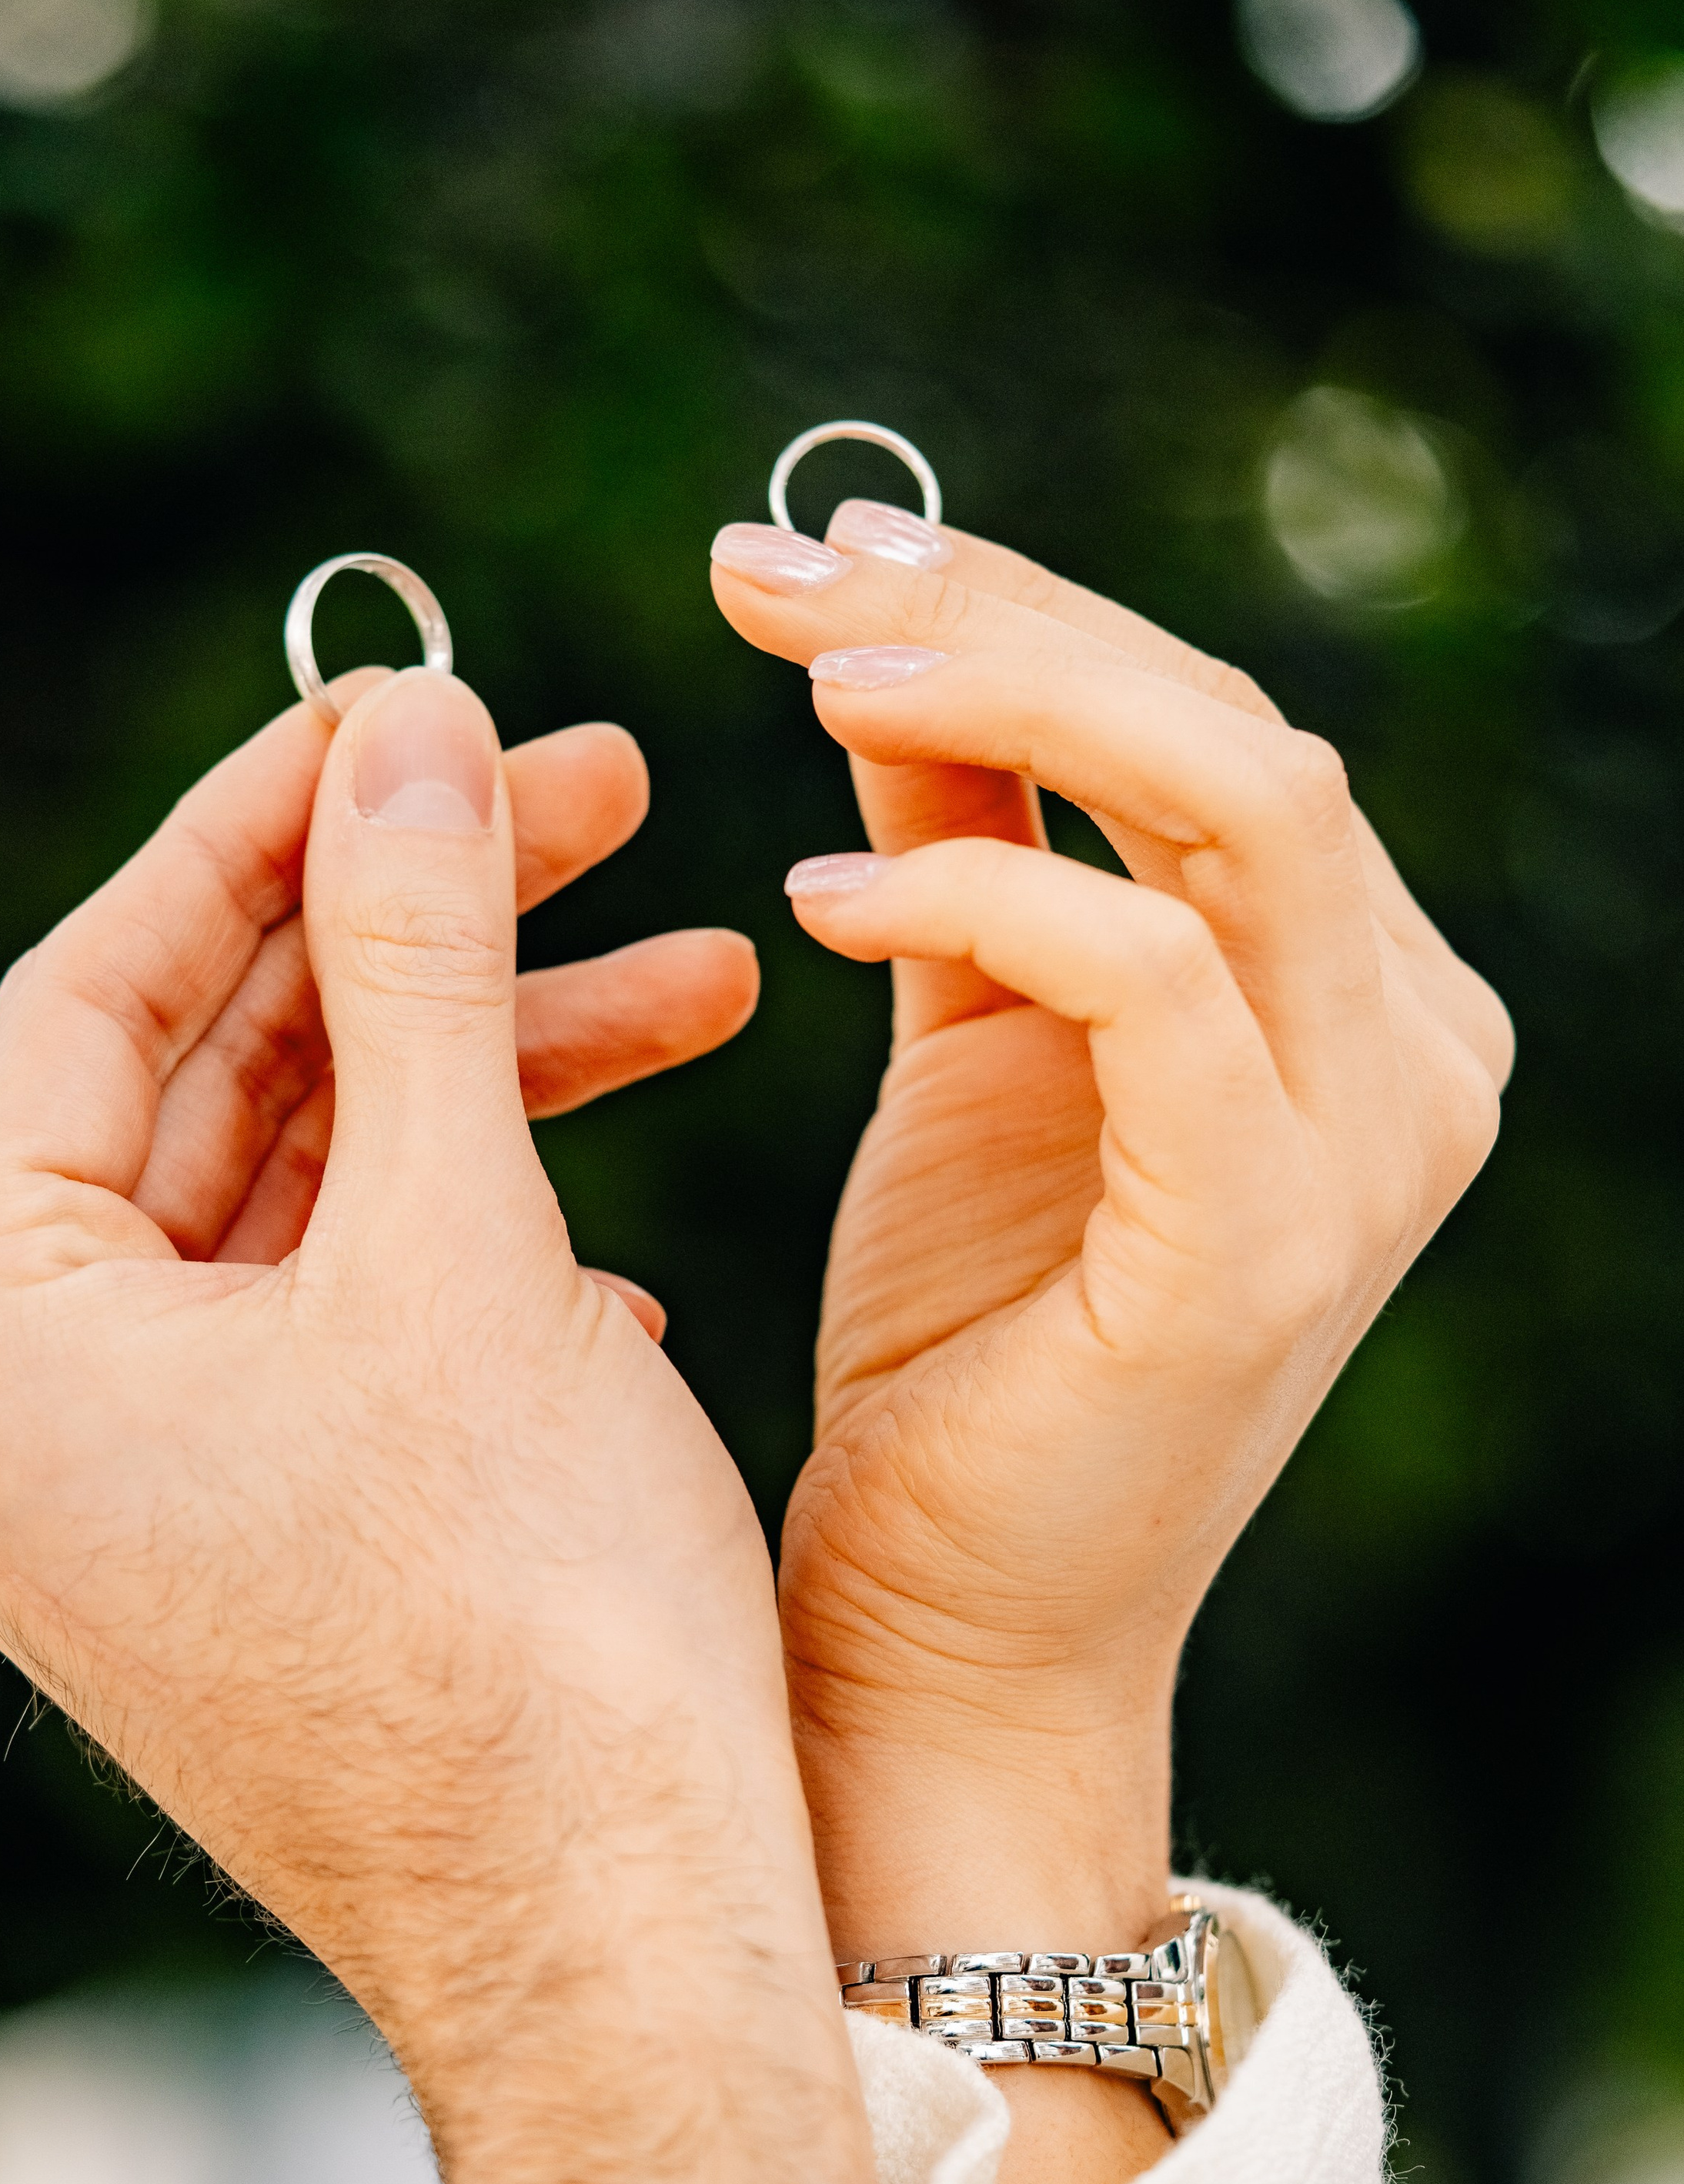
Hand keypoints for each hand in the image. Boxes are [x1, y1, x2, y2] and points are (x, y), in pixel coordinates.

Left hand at [0, 666, 930, 2183]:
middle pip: (216, 1092)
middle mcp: (19, 1436)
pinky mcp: (249, 1569)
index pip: (103, 992)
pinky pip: (337, 1346)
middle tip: (600, 796)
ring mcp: (133, 1514)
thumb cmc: (530, 1622)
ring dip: (490, 1090)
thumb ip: (418, 959)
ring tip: (700, 987)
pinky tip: (613, 1260)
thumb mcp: (462, 1239)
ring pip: (301, 1217)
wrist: (625, 1955)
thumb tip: (412, 731)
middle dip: (419, 939)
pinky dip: (472, 1257)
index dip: (270, 822)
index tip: (419, 706)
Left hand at [708, 509, 1509, 2183]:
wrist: (951, 1634)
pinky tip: (814, 903)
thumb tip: (886, 638)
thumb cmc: (957, 1346)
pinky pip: (1149, 982)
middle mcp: (1410, 1053)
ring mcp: (1367, 1149)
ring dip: (1002, 705)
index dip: (1014, 606)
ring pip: (1235, 804)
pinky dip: (983, 901)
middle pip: (1235, 728)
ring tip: (795, 668)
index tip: (801, 549)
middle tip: (774, 570)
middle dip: (997, 618)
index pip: (1211, 724)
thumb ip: (966, 842)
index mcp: (1354, 998)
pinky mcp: (1265, 1244)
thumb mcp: (962, 1045)